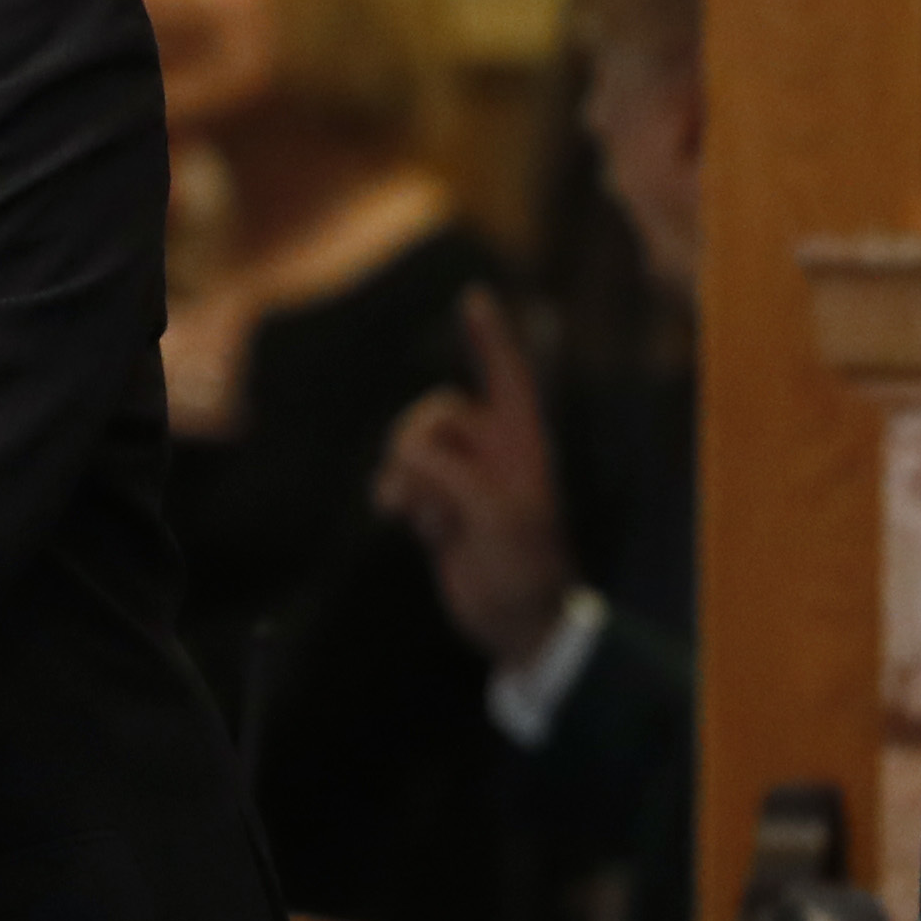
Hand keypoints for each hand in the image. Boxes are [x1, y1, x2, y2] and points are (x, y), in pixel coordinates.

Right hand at [373, 288, 576, 665]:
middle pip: (436, 411)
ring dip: (404, 477)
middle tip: (421, 488)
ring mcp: (462, 480)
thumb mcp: (493, 514)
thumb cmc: (523, 568)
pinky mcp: (437, 507)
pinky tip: (408, 525)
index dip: (489, 338)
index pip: (506, 377)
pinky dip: (398, 497)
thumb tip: (408, 455)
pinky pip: (401, 479)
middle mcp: (491, 454)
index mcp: (521, 445)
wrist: (516, 623)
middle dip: (417, 443)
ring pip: (411, 446)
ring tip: (414, 517)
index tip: (474, 297)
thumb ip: (450, 472)